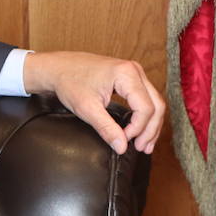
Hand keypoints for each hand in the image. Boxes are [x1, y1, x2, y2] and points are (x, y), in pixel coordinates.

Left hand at [22, 51, 165, 153]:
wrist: (58, 67)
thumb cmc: (70, 82)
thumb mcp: (87, 108)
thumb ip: (106, 128)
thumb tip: (122, 147)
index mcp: (126, 74)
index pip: (146, 108)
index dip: (138, 129)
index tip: (124, 140)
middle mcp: (135, 70)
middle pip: (156, 105)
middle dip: (150, 129)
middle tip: (142, 148)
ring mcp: (134, 72)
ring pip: (155, 102)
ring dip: (151, 124)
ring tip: (145, 145)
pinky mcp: (130, 77)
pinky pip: (146, 98)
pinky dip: (146, 115)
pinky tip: (141, 130)